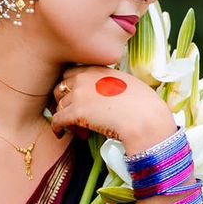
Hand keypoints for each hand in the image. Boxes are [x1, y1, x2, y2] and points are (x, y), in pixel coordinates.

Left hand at [49, 65, 174, 151]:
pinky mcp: (75, 112)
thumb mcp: (128, 83)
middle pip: (61, 87)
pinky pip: (57, 120)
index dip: (73, 87)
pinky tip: (61, 134)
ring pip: (60, 105)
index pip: (73, 73)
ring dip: (66, 118)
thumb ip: (111, 82)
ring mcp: (78, 94)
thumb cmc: (144, 105)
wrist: (145, 119)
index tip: (80, 100)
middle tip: (76, 115)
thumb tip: (107, 93)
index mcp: (98, 69)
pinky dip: (57, 128)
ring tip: (80, 130)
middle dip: (65, 101)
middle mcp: (85, 78)